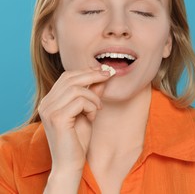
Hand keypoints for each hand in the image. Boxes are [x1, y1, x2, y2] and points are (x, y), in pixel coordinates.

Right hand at [38, 67, 112, 190]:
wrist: (70, 164)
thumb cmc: (78, 140)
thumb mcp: (87, 112)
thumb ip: (91, 94)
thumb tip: (102, 75)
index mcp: (49, 101)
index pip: (66, 77)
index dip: (86, 71)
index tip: (103, 70)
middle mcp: (46, 103)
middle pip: (70, 78)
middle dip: (93, 75)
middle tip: (109, 75)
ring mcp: (49, 110)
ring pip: (77, 89)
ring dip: (93, 98)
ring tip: (97, 109)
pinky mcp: (57, 118)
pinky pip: (80, 101)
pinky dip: (92, 107)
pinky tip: (92, 117)